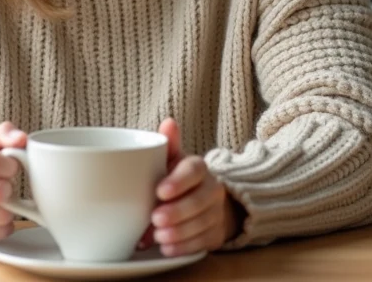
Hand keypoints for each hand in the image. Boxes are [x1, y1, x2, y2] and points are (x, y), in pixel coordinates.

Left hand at [138, 118, 243, 256]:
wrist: (204, 200)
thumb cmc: (178, 177)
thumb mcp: (172, 159)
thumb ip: (169, 144)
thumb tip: (169, 122)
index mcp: (198, 168)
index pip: (194, 171)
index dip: (178, 182)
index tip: (159, 191)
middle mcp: (212, 189)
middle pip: (199, 201)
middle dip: (177, 212)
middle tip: (155, 219)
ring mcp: (216, 213)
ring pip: (202, 224)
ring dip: (179, 232)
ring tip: (158, 236)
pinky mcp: (216, 234)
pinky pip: (203, 242)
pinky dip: (184, 247)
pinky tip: (168, 248)